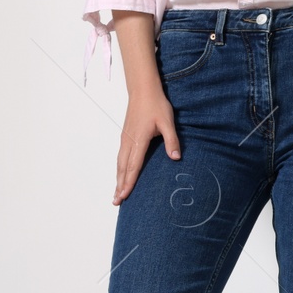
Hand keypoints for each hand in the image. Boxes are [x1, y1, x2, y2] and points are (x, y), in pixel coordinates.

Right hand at [114, 85, 178, 204]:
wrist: (143, 90)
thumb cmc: (156, 105)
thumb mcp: (168, 123)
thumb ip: (172, 141)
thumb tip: (175, 158)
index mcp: (138, 140)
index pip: (132, 166)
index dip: (128, 182)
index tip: (124, 195)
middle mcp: (128, 141)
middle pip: (122, 168)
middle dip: (119, 186)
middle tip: (116, 201)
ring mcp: (125, 139)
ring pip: (119, 163)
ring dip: (118, 179)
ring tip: (116, 193)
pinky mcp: (126, 136)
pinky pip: (121, 157)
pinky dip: (119, 169)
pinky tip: (121, 175)